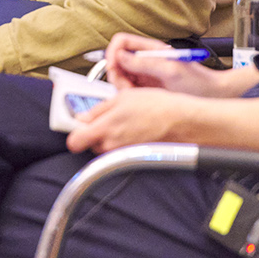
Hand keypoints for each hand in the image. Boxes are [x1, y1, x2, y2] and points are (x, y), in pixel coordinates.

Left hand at [65, 87, 195, 153]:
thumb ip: (97, 111)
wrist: (184, 122)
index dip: (74, 132)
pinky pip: (120, 151)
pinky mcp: (135, 159)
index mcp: (104, 130)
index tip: (77, 125)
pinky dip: (123, 142)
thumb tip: (81, 118)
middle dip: (94, 132)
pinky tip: (135, 130)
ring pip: (105, 148)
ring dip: (109, 137)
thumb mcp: (122, 98)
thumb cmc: (158, 107)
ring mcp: (123, 154)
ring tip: (126, 122)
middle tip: (108, 118)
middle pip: (90, 144)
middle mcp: (111, 146)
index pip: (74, 141)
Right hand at [102, 32, 227, 96]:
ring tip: (138, 95)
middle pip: (116, 61)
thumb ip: (144, 63)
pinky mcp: (146, 87)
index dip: (112, 52)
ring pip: (120, 76)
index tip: (112, 67)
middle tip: (127, 87)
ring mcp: (145, 73)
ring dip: (122, 87)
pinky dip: (129, 95)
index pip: (121, 41)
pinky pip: (128, 88)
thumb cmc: (199, 81)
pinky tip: (141, 100)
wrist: (213, 95)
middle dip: (117, 75)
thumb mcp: (171, 71)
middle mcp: (146, 59)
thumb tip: (120, 57)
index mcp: (151, 49)